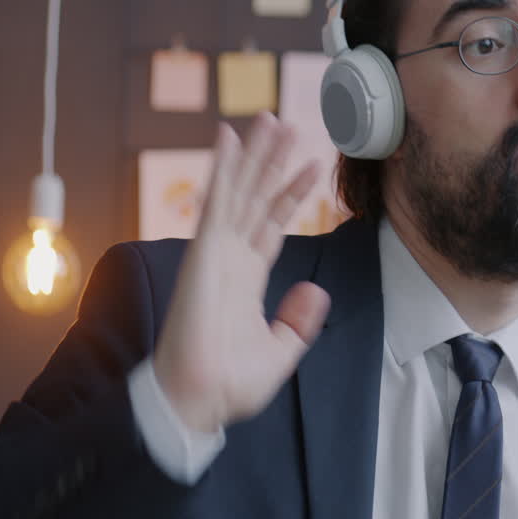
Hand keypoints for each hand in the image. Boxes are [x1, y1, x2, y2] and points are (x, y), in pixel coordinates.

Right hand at [152, 113, 329, 433]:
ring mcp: (216, 252)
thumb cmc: (231, 383)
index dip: (291, 194)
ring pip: (239, 190)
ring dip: (254, 153)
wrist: (200, 399)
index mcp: (247, 278)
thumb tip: (316, 291)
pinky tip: (228, 137)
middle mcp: (231, 258)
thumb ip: (299, 320)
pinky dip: (223, 168)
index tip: (312, 166)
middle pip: (256, 197)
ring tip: (270, 119)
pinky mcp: (204, 252)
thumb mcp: (281, 350)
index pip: (272, 224)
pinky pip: (216, 201)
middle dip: (272, 162)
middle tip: (288, 125)